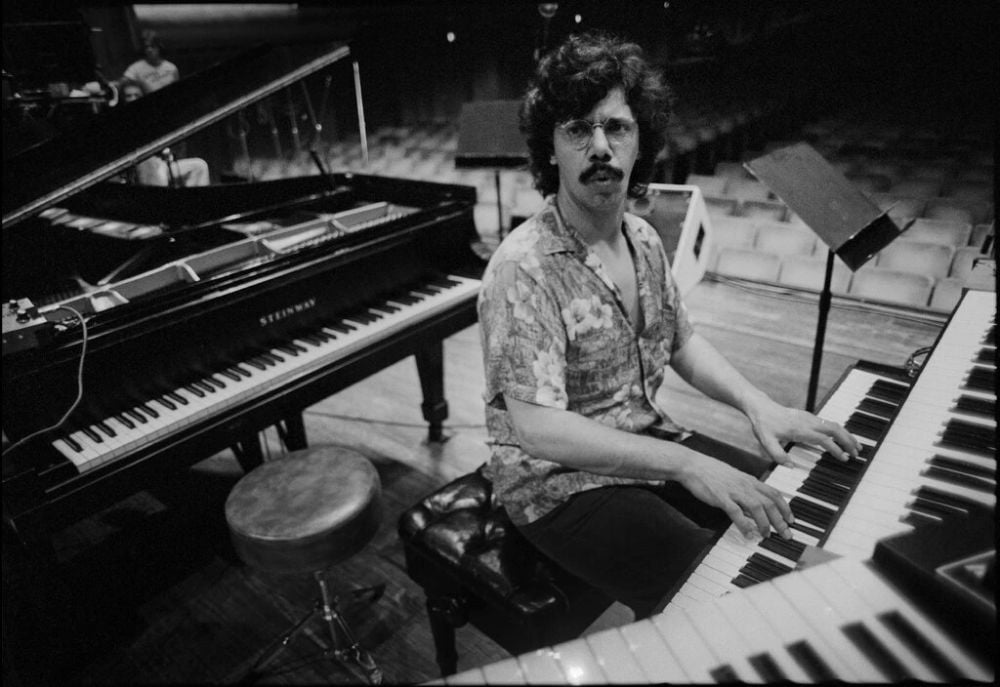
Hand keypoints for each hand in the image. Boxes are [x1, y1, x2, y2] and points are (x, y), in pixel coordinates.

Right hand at [677, 451, 793, 538]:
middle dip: (780, 520)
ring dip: (765, 523)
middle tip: (786, 534)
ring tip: (767, 535)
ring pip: (757, 507)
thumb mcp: (734, 480)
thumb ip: (746, 493)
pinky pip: (736, 512)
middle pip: (770, 503)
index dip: (785, 508)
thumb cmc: (711, 472)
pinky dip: (744, 524)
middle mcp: (745, 484)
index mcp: (750, 480)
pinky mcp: (721, 497)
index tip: (791, 520)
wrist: (692, 465)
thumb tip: (754, 510)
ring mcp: (733, 490)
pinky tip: (748, 534)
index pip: (774, 494)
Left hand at [746, 398, 859, 465]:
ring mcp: (810, 418)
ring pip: (834, 425)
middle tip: (857, 454)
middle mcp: (808, 422)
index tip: (844, 459)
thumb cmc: (764, 425)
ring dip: (847, 435)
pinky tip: (844, 438)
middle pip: (834, 430)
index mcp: (799, 429)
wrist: (761, 408)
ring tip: (857, 447)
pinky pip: (829, 423)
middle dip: (848, 441)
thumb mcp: (766, 442)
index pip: (823, 439)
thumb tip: (791, 467)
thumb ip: (777, 455)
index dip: (835, 449)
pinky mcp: (809, 417)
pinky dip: (840, 431)